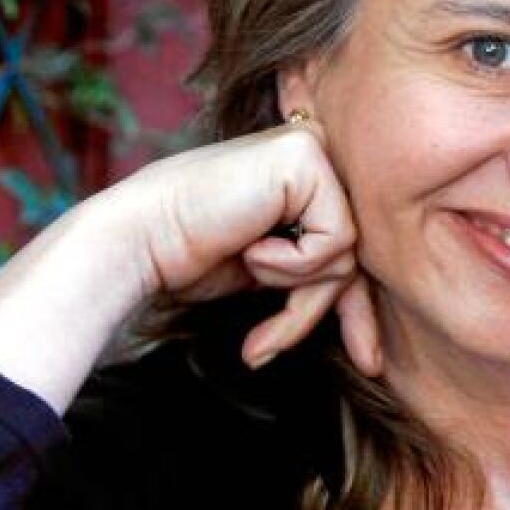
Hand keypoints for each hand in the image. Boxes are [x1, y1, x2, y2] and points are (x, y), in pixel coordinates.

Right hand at [124, 119, 381, 375]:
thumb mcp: (271, 271)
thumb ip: (317, 275)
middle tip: (273, 349)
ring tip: (249, 275)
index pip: (350, 246)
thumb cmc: (189, 256)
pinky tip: (249, 248)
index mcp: (304, 173)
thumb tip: (371, 328)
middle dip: (321, 310)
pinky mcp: (305, 157)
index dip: (355, 309)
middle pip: (353, 253)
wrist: (139, 240)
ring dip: (299, 291)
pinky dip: (293, 263)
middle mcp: (312, 152)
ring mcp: (311, 148)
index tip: (366, 362)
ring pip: (347, 254)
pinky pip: (335, 240)